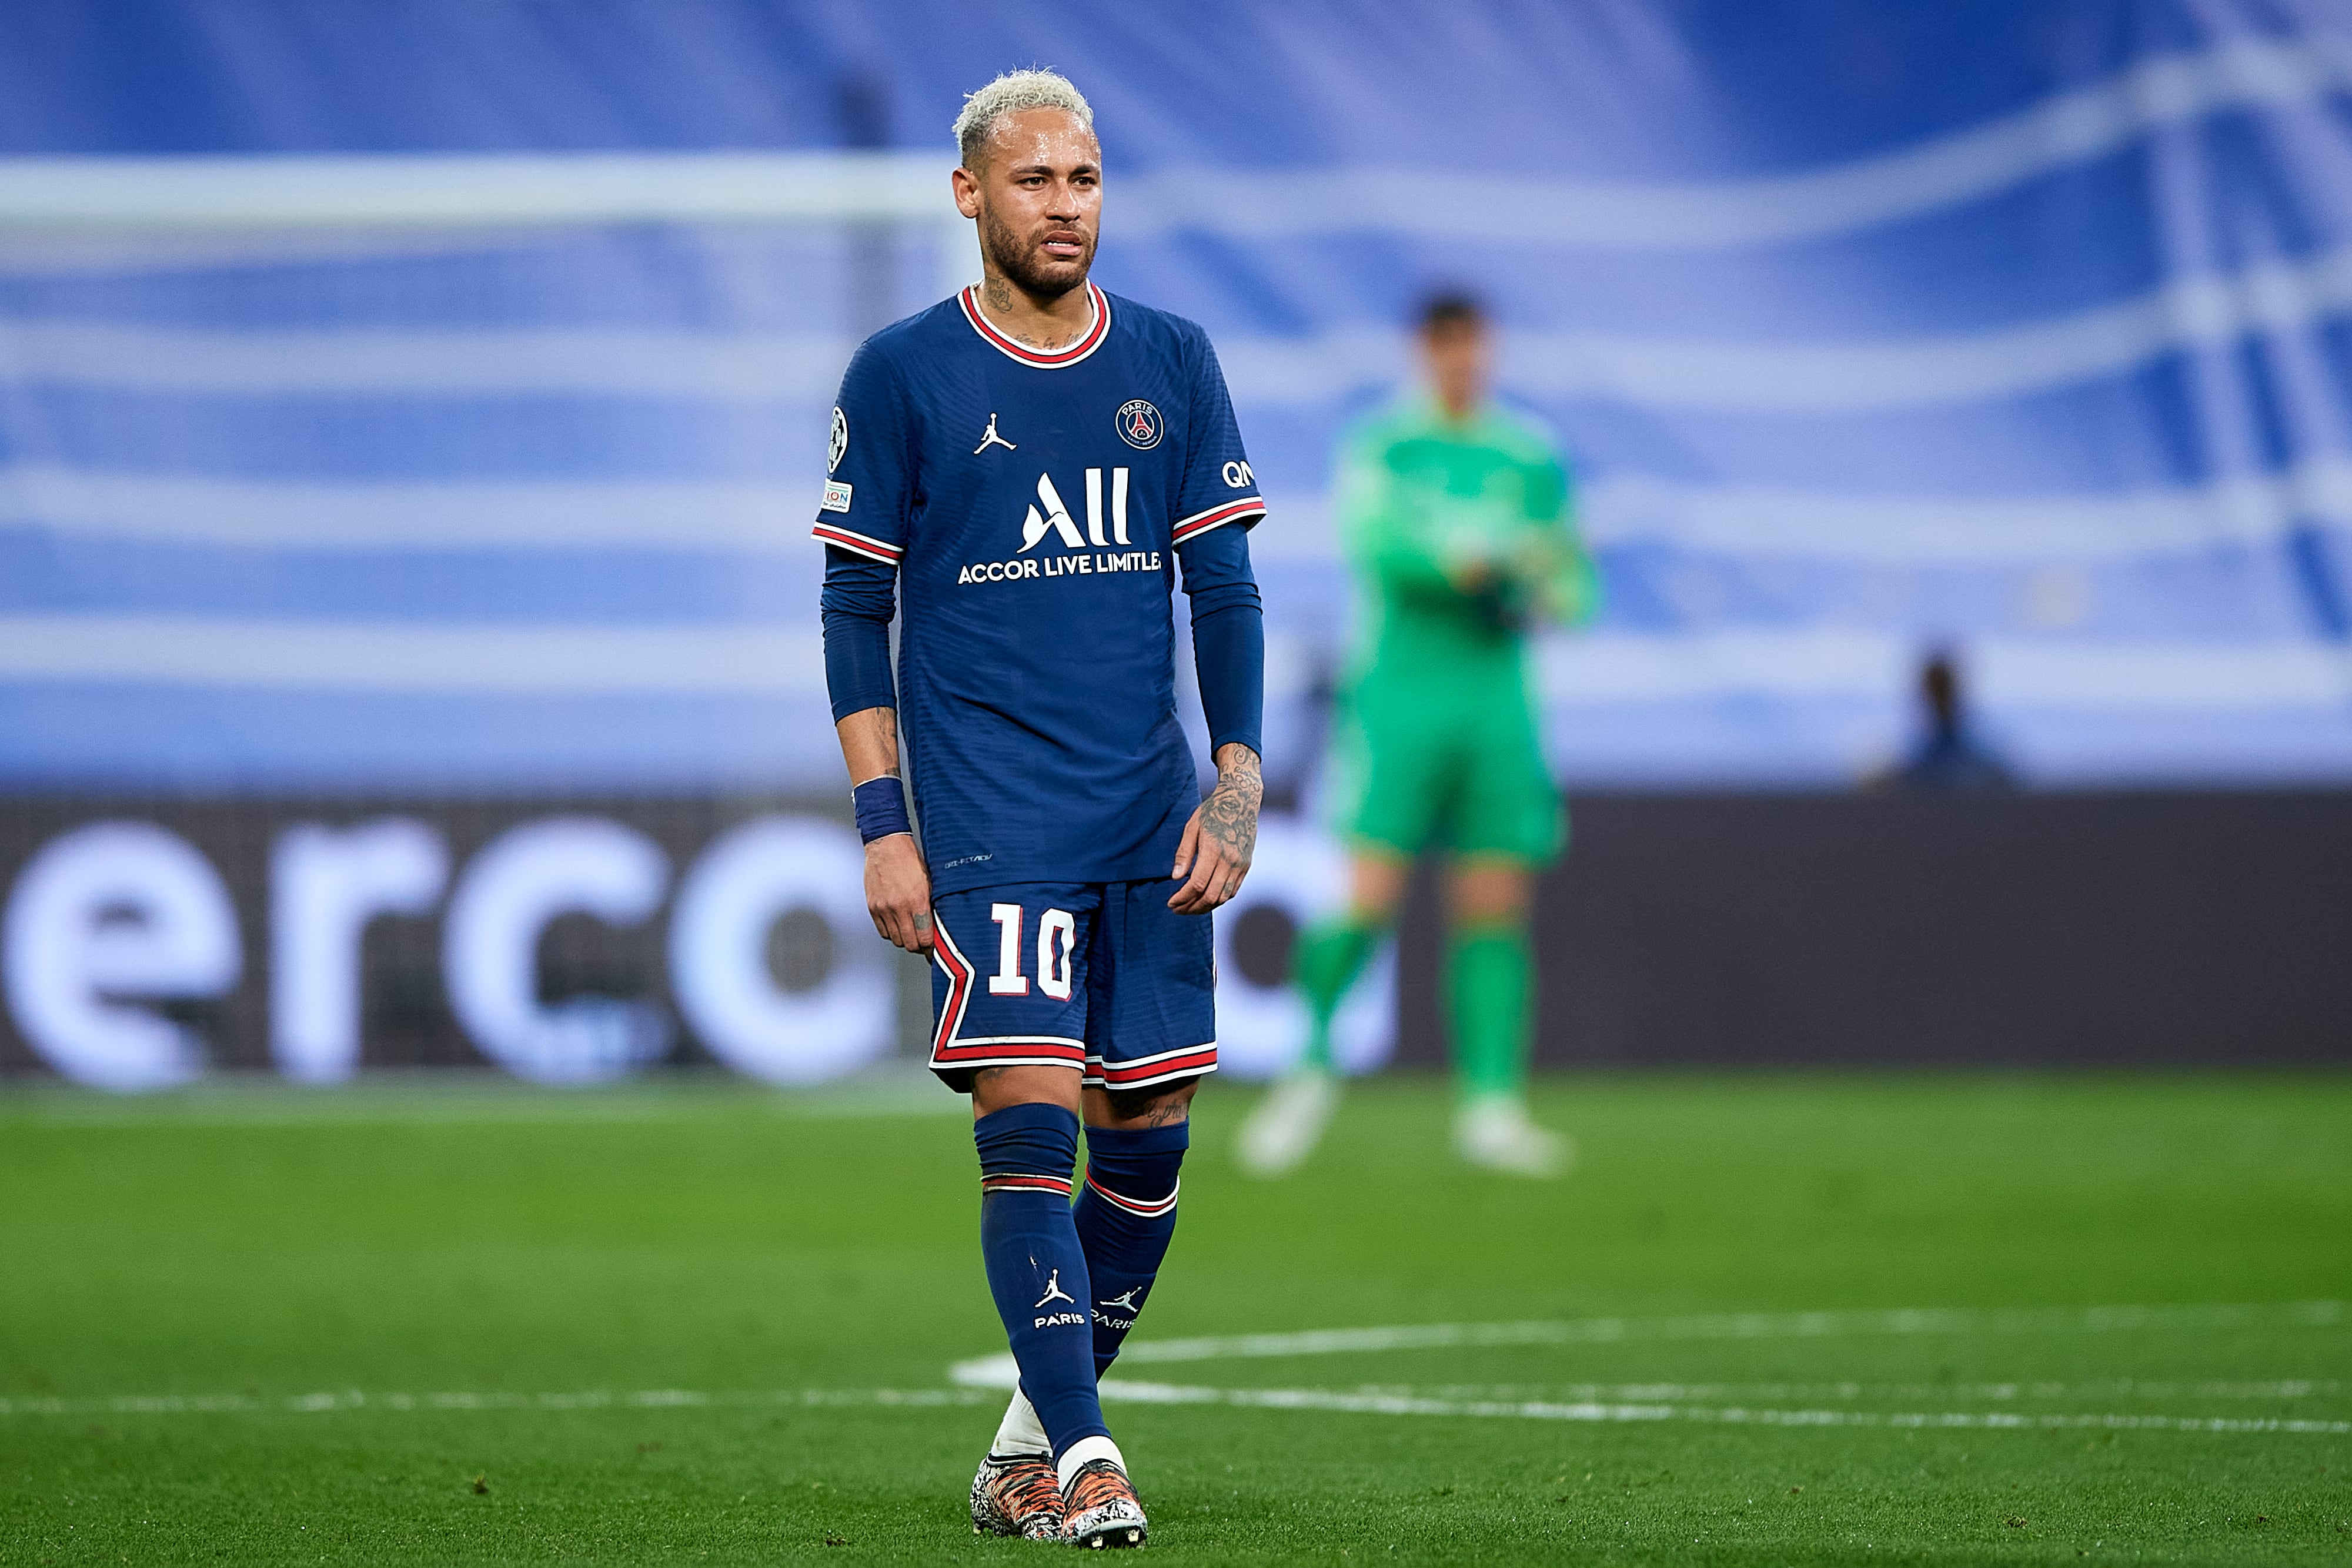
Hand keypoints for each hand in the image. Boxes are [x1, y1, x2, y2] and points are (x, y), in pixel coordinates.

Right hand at [864, 834, 933, 952]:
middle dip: (919, 947)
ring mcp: (884, 909)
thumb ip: (931, 906)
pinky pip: (883, 932)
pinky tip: (898, 925)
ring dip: (905, 940)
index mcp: (917, 901)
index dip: (931, 949)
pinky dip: (892, 933)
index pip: (925, 938)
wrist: (886, 846)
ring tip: (912, 932)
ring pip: (896, 940)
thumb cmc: (911, 861)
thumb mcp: (929, 882)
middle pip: (910, 944)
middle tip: (924, 943)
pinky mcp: (873, 908)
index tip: (934, 950)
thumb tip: (936, 928)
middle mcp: (899, 908)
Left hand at [1169, 744, 1261, 914]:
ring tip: (1189, 908)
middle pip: (1211, 895)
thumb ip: (1184, 853)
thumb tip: (1176, 878)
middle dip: (1192, 907)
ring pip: (1223, 897)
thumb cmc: (1213, 811)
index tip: (1171, 902)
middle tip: (1177, 909)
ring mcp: (1240, 864)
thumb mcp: (1192, 827)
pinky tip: (1205, 900)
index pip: (1198, 884)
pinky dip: (1218, 900)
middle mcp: (1230, 860)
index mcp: (1214, 849)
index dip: (1183, 897)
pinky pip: (1232, 891)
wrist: (1241, 800)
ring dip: (1205, 907)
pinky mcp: (1246, 866)